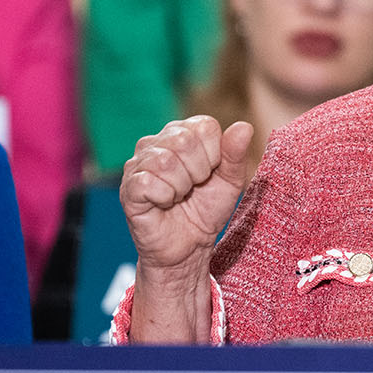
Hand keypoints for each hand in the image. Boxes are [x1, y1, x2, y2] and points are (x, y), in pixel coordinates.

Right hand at [121, 116, 253, 295]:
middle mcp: (156, 142)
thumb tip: (244, 127)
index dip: (215, 155)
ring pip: (166, 162)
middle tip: (193, 187)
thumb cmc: (207, 209)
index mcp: (182, 133)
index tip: (209, 174)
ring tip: (178, 196)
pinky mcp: (128, 187)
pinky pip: (149, 183)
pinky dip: (165, 198)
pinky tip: (164, 203)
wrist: (189, 245)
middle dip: (199, 171)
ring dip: (181, 187)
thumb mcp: (230, 181)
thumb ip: (236, 154)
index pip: (205, 126)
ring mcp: (137, 163)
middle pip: (184, 140)